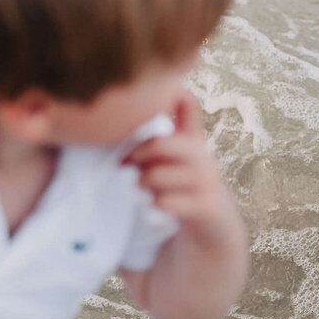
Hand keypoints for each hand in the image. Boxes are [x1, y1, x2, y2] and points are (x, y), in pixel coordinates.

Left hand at [124, 93, 235, 242]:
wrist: (213, 229)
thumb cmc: (179, 189)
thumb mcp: (168, 162)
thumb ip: (151, 143)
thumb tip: (105, 124)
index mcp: (191, 140)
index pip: (187, 104)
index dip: (172, 91)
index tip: (156, 88)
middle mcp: (203, 155)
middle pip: (159, 143)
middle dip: (135, 155)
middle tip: (123, 164)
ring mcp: (208, 180)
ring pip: (155, 176)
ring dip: (142, 185)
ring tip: (143, 189)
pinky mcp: (207, 206)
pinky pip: (165, 201)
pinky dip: (154, 205)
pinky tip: (157, 206)